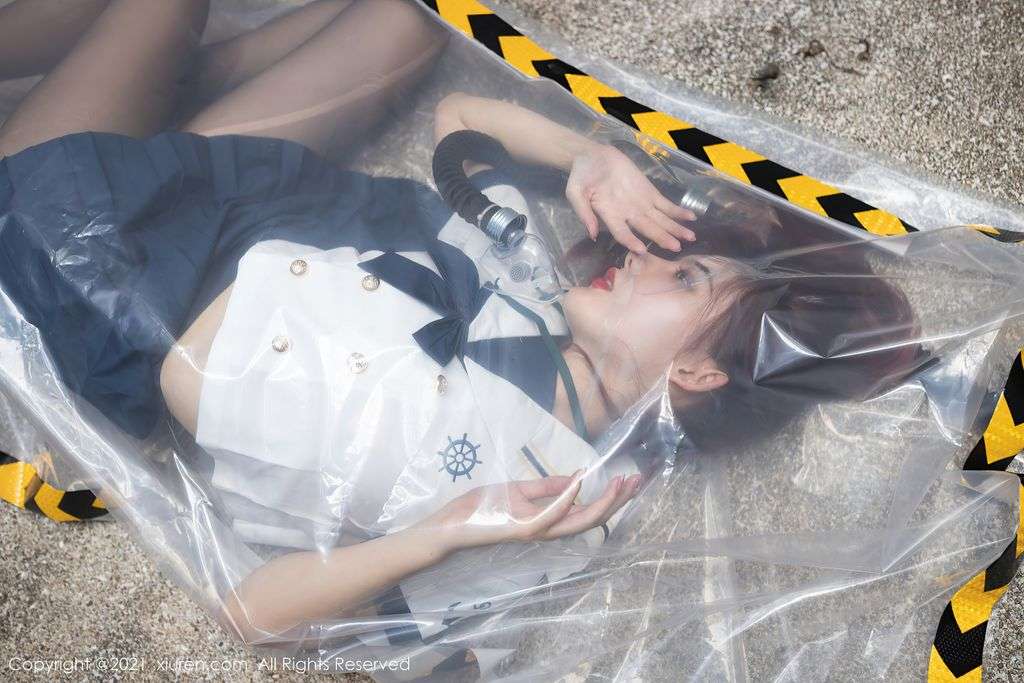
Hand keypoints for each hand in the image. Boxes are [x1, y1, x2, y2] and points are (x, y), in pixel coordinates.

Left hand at [417, 472, 641, 552]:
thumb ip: (547, 487)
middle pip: (591, 518)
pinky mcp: (521, 529)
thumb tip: (578, 477)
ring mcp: (535, 531)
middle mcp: (547, 529)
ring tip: (621, 483)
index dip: (611, 498)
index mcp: (547, 520)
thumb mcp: (518, 491)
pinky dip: (566, 499)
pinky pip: (549, 515)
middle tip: (638, 481)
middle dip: (617, 501)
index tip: (630, 479)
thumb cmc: (481, 508)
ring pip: (578, 521)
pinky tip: (579, 483)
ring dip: (602, 502)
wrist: (450, 526)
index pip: (587, 511)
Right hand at [566, 144, 695, 253]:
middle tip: (676, 247)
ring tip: (690, 237)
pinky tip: (690, 218)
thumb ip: (583, 212)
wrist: (591, 156)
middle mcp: (627, 214)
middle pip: (647, 229)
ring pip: (660, 220)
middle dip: (662, 238)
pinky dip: (678, 211)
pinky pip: (665, 205)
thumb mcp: (575, 193)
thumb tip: (592, 233)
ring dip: (675, 229)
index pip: (621, 233)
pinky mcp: (648, 192)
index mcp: (609, 215)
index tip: (641, 249)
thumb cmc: (581, 176)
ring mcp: (640, 203)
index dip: (630, 241)